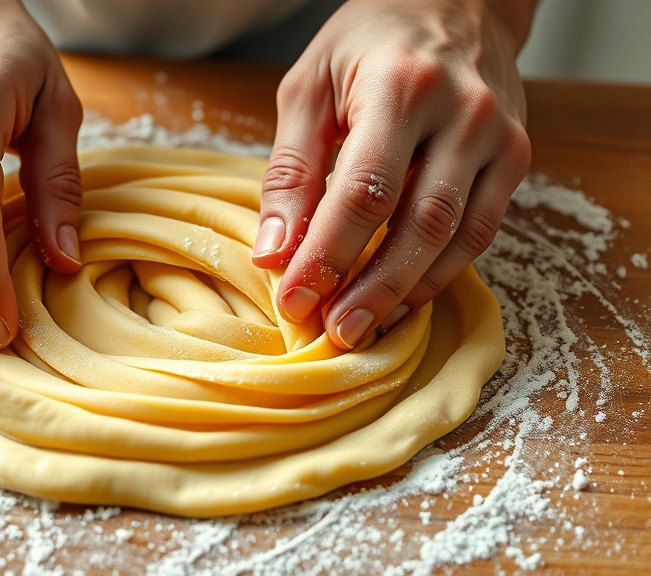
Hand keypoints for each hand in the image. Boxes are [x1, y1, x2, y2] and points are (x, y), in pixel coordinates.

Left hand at [252, 0, 534, 348]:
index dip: (328, 255)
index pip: (363, 192)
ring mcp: (500, 137)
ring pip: (456, 236)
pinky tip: (403, 297)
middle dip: (371, 286)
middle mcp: (463, 113)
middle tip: (334, 331)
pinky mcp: (515, 157)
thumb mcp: (309, 88)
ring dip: (407, 290)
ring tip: (364, 326)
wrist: (454, 3)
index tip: (295, 298)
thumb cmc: (369, 43)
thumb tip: (275, 251)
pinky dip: (441, 272)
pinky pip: (481, 231)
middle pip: (417, 223)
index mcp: (402, 87)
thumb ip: (292, 169)